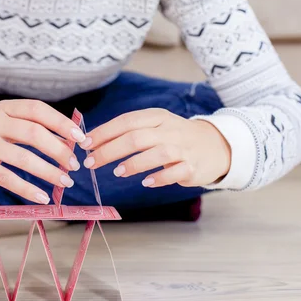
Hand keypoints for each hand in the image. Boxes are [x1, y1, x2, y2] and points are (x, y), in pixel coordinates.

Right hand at [0, 100, 85, 203]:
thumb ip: (24, 125)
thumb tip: (63, 139)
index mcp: (4, 107)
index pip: (38, 110)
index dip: (61, 123)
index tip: (80, 137)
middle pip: (34, 133)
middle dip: (59, 150)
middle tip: (74, 164)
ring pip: (23, 158)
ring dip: (48, 171)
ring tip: (65, 182)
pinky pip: (6, 178)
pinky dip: (27, 189)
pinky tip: (42, 197)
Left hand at [80, 108, 230, 187]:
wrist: (216, 146)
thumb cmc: (174, 137)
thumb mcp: (154, 127)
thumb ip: (128, 132)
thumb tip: (92, 141)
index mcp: (156, 117)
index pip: (126, 121)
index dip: (103, 133)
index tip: (84, 144)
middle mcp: (169, 130)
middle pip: (136, 138)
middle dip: (110, 150)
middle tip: (91, 163)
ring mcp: (183, 148)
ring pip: (157, 153)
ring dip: (134, 163)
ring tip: (117, 172)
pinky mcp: (193, 166)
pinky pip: (176, 172)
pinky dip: (160, 177)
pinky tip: (146, 182)